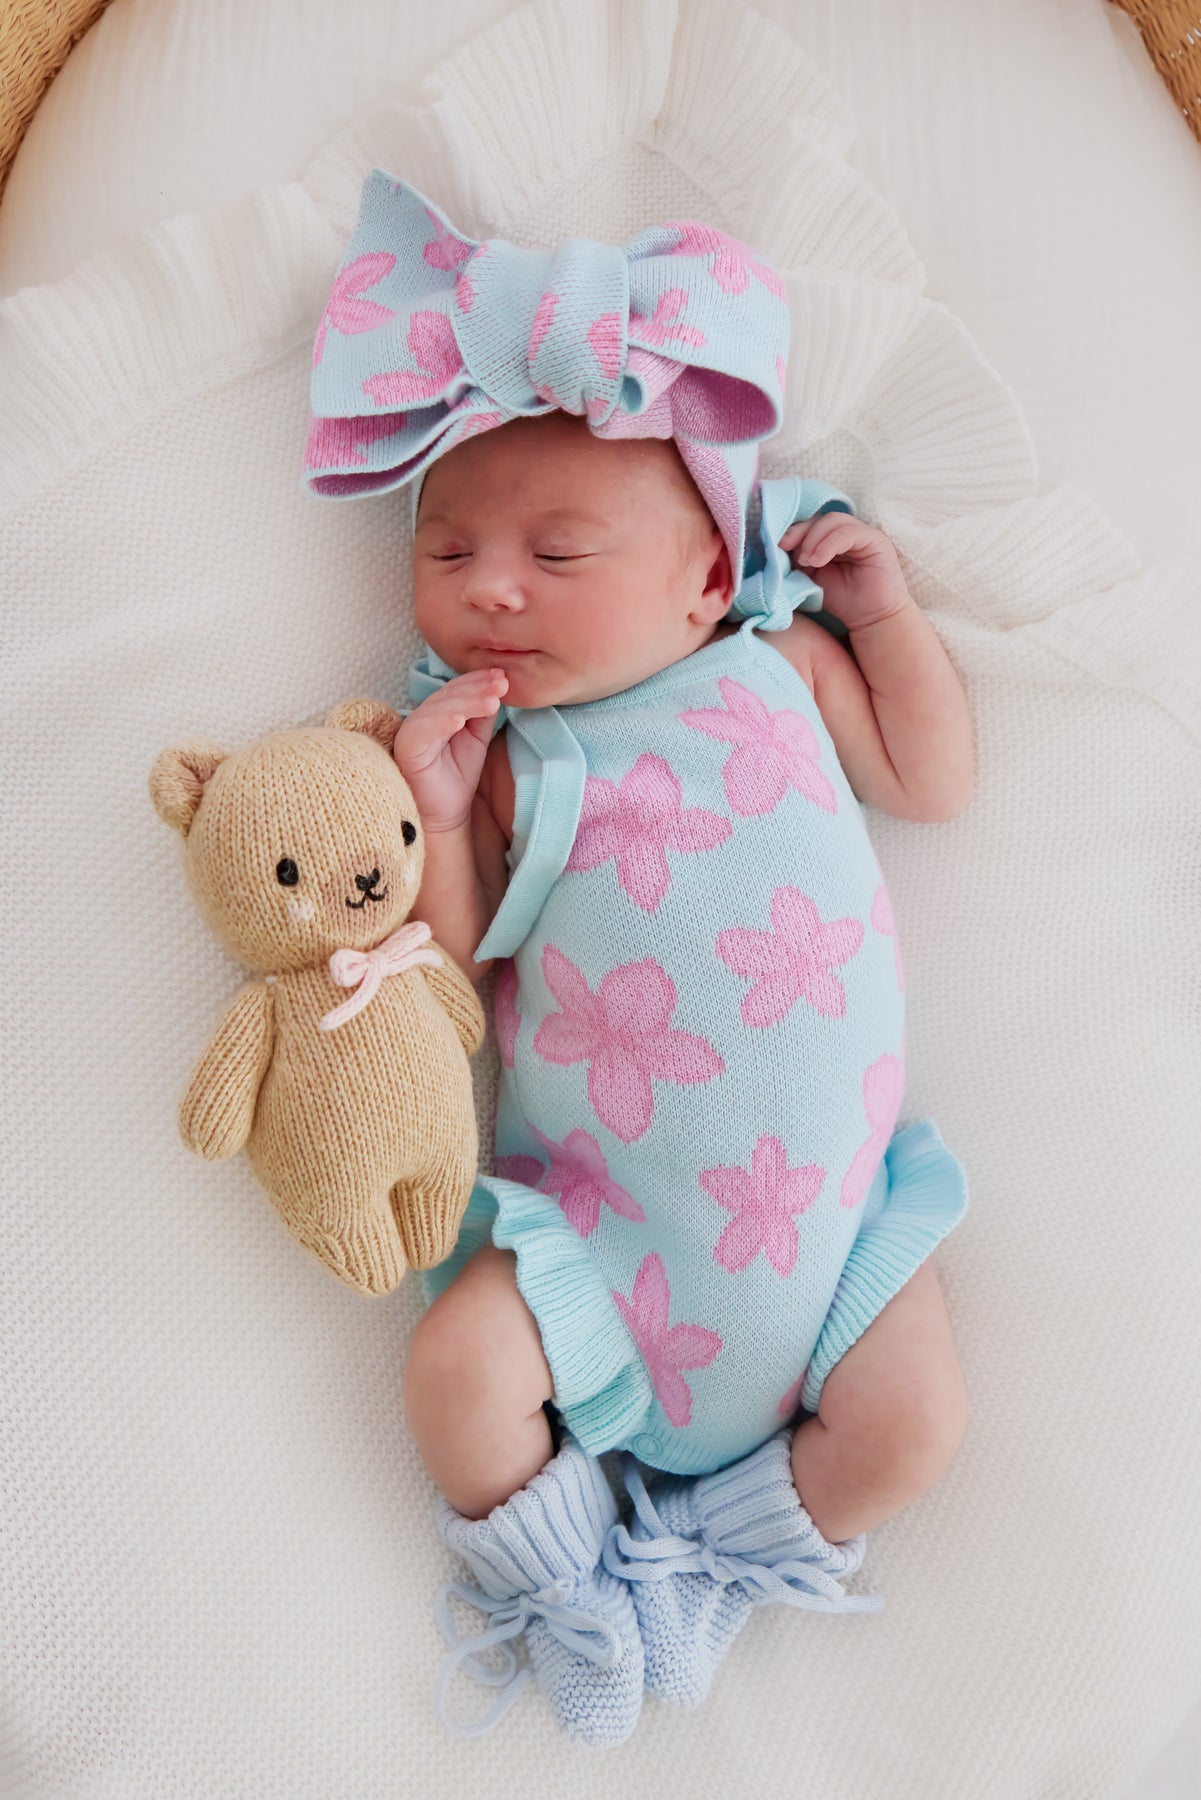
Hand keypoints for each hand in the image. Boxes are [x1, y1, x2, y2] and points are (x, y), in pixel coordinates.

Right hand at [393, 668, 507, 832]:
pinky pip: (424, 730)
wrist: (445, 813)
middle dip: (477, 687)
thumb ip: (483, 713)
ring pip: (440, 708)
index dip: (479, 680)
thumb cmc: (457, 775)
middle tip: (502, 682)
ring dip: (467, 701)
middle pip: (450, 695)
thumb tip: (497, 686)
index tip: (503, 676)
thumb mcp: (477, 738)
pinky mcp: (407, 747)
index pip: (458, 689)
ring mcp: (412, 730)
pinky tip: (460, 719)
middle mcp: (422, 717)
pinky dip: (441, 722)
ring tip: (492, 700)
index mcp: (437, 711)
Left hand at [779, 514, 910, 631]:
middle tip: (793, 554)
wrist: (872, 619)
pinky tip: (819, 560)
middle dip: (801, 533)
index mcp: (832, 538)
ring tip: (808, 562)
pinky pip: (849, 532)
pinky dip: (829, 544)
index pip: (810, 524)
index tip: (778, 546)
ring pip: (833, 521)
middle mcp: (848, 531)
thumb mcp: (812, 577)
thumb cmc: (843, 600)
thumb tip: (779, 547)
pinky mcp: (876, 539)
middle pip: (820, 519)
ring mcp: (863, 533)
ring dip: (814, 539)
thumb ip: (799, 560)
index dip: (794, 531)